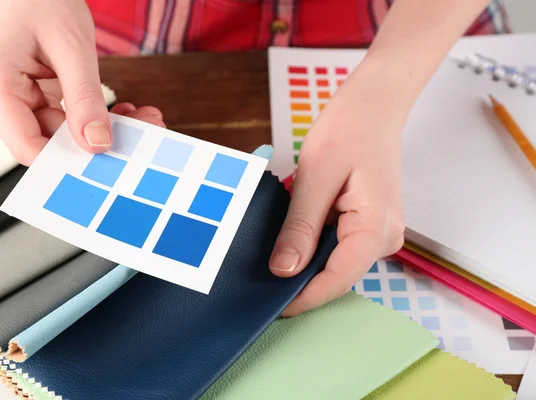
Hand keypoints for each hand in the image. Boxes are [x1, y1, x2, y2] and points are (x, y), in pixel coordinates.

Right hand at [0, 0, 155, 164]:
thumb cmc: (44, 2)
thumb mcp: (72, 48)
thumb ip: (84, 98)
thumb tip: (97, 143)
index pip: (27, 147)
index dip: (68, 159)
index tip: (110, 158)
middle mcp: (1, 102)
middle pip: (52, 143)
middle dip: (100, 141)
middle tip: (145, 129)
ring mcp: (19, 104)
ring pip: (67, 136)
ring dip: (107, 130)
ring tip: (142, 116)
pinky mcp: (38, 102)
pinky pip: (70, 123)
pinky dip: (99, 118)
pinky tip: (124, 110)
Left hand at [269, 60, 406, 315]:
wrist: (373, 105)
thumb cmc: (349, 130)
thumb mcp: (315, 178)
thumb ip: (300, 227)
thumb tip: (283, 270)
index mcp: (375, 228)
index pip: (337, 280)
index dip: (302, 297)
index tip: (270, 306)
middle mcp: (384, 238)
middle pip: (338, 276)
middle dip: (301, 283)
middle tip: (261, 282)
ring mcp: (378, 233)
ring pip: (337, 264)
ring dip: (306, 265)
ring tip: (272, 259)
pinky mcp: (368, 226)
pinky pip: (338, 248)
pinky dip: (314, 248)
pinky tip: (292, 241)